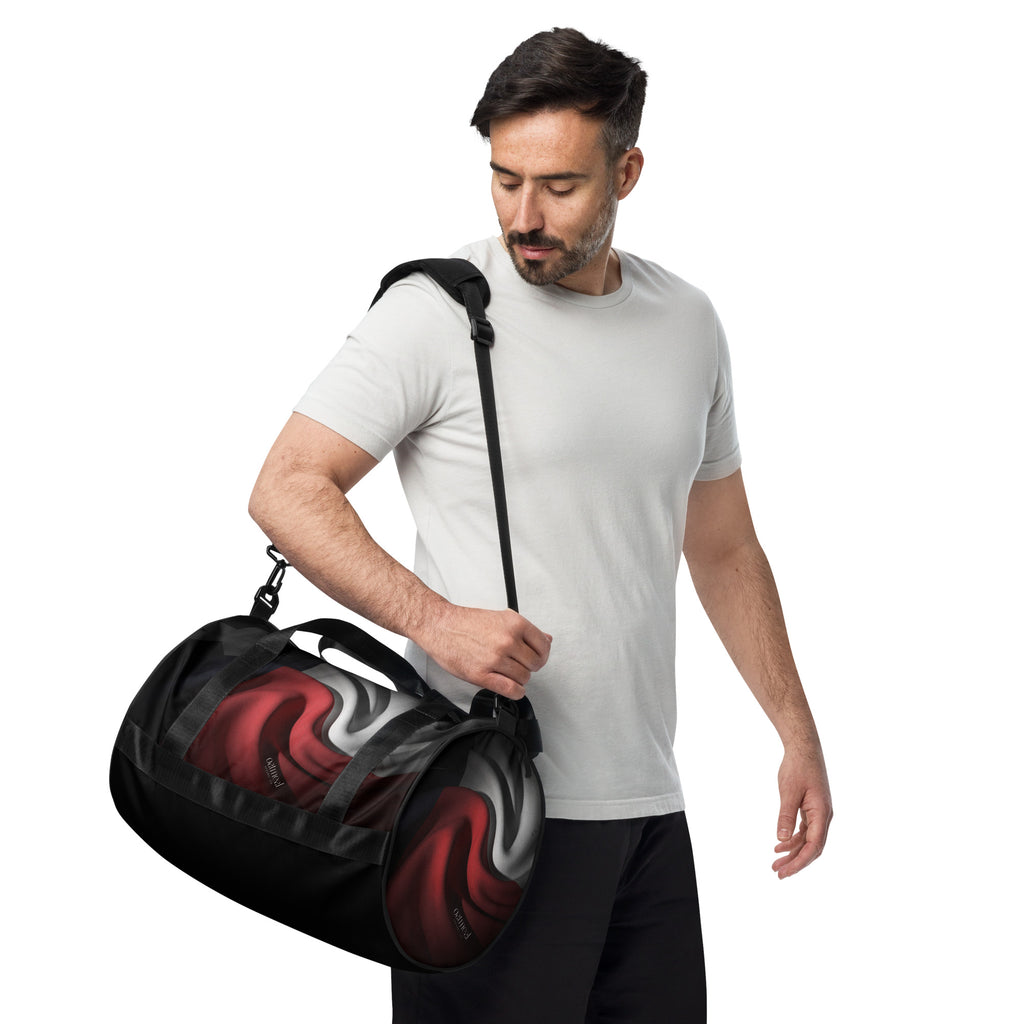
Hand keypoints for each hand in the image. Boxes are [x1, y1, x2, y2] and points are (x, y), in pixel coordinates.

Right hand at [418, 604, 551, 699]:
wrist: (440, 625)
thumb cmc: (466, 622)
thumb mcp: (501, 617)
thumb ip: (526, 630)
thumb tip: (547, 639)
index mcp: (515, 623)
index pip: (543, 646)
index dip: (542, 654)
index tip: (537, 657)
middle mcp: (507, 640)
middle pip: (535, 664)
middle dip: (529, 666)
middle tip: (520, 664)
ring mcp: (495, 658)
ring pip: (523, 678)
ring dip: (519, 678)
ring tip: (509, 672)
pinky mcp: (482, 675)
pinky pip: (510, 689)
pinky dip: (515, 692)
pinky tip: (512, 687)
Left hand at [772, 745, 831, 878]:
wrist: (804, 748)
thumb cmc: (798, 767)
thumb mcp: (789, 791)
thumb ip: (786, 816)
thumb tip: (781, 840)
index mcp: (822, 813)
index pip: (814, 846)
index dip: (800, 862)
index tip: (785, 872)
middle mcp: (824, 816)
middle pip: (812, 847)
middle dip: (796, 862)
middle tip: (778, 873)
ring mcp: (818, 813)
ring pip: (808, 840)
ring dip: (793, 852)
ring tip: (775, 863)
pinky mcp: (812, 809)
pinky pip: (804, 830)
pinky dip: (793, 840)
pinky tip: (779, 846)